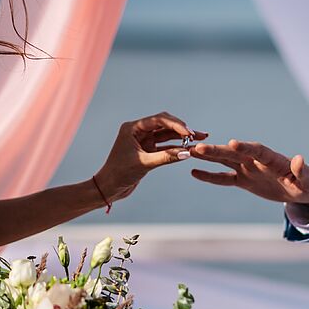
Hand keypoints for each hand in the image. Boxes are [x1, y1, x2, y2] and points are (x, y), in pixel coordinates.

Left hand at [92, 112, 207, 207]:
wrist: (109, 188)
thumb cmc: (119, 173)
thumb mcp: (144, 164)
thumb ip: (166, 157)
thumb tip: (187, 153)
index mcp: (133, 128)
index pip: (158, 120)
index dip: (176, 125)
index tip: (189, 132)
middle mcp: (139, 131)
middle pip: (165, 124)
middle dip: (181, 129)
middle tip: (196, 135)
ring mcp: (144, 140)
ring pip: (167, 135)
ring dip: (181, 137)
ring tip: (199, 138)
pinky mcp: (148, 151)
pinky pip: (166, 146)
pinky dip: (177, 148)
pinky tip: (189, 149)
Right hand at [190, 139, 308, 207]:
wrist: (301, 189)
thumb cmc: (308, 184)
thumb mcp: (308, 181)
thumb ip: (302, 171)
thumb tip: (299, 159)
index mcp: (273, 159)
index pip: (258, 151)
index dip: (245, 147)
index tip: (232, 143)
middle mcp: (257, 161)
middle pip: (235, 153)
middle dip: (217, 150)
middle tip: (198, 146)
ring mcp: (249, 169)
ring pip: (225, 161)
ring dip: (209, 157)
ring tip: (189, 151)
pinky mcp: (244, 180)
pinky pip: (224, 178)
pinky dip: (210, 175)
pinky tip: (194, 172)